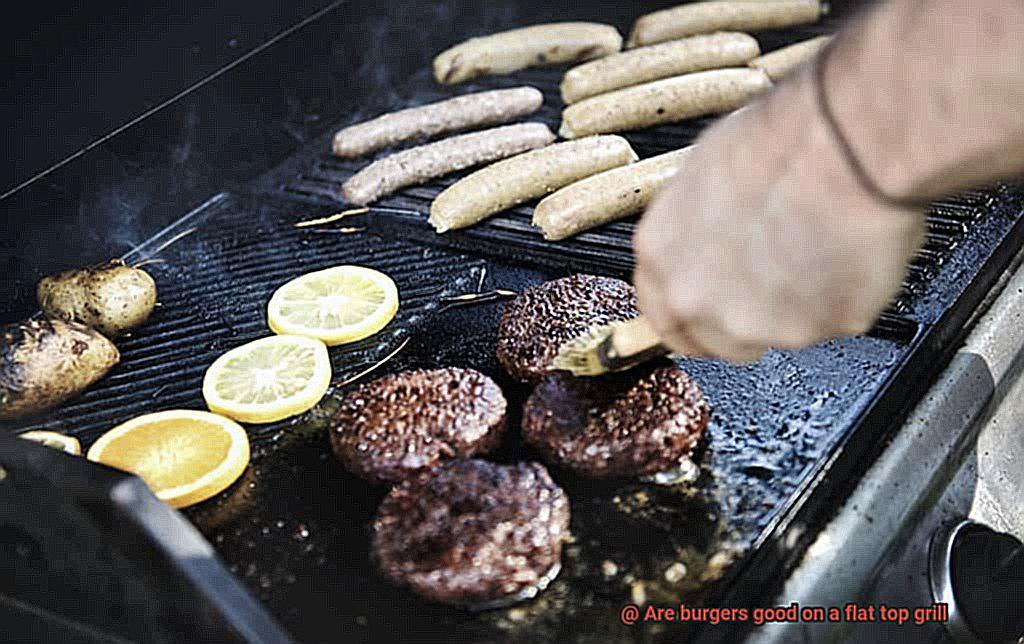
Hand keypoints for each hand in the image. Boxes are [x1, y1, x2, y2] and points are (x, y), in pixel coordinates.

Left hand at [633, 66, 925, 361]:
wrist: (848, 144)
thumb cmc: (783, 140)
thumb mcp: (706, 170)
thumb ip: (695, 226)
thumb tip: (710, 235)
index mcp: (661, 255)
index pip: (662, 314)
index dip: (692, 316)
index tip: (712, 312)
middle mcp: (694, 297)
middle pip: (713, 338)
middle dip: (743, 317)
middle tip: (777, 280)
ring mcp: (749, 323)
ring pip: (771, 336)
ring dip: (791, 311)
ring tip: (818, 253)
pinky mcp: (808, 332)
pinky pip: (826, 326)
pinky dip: (840, 301)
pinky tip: (847, 254)